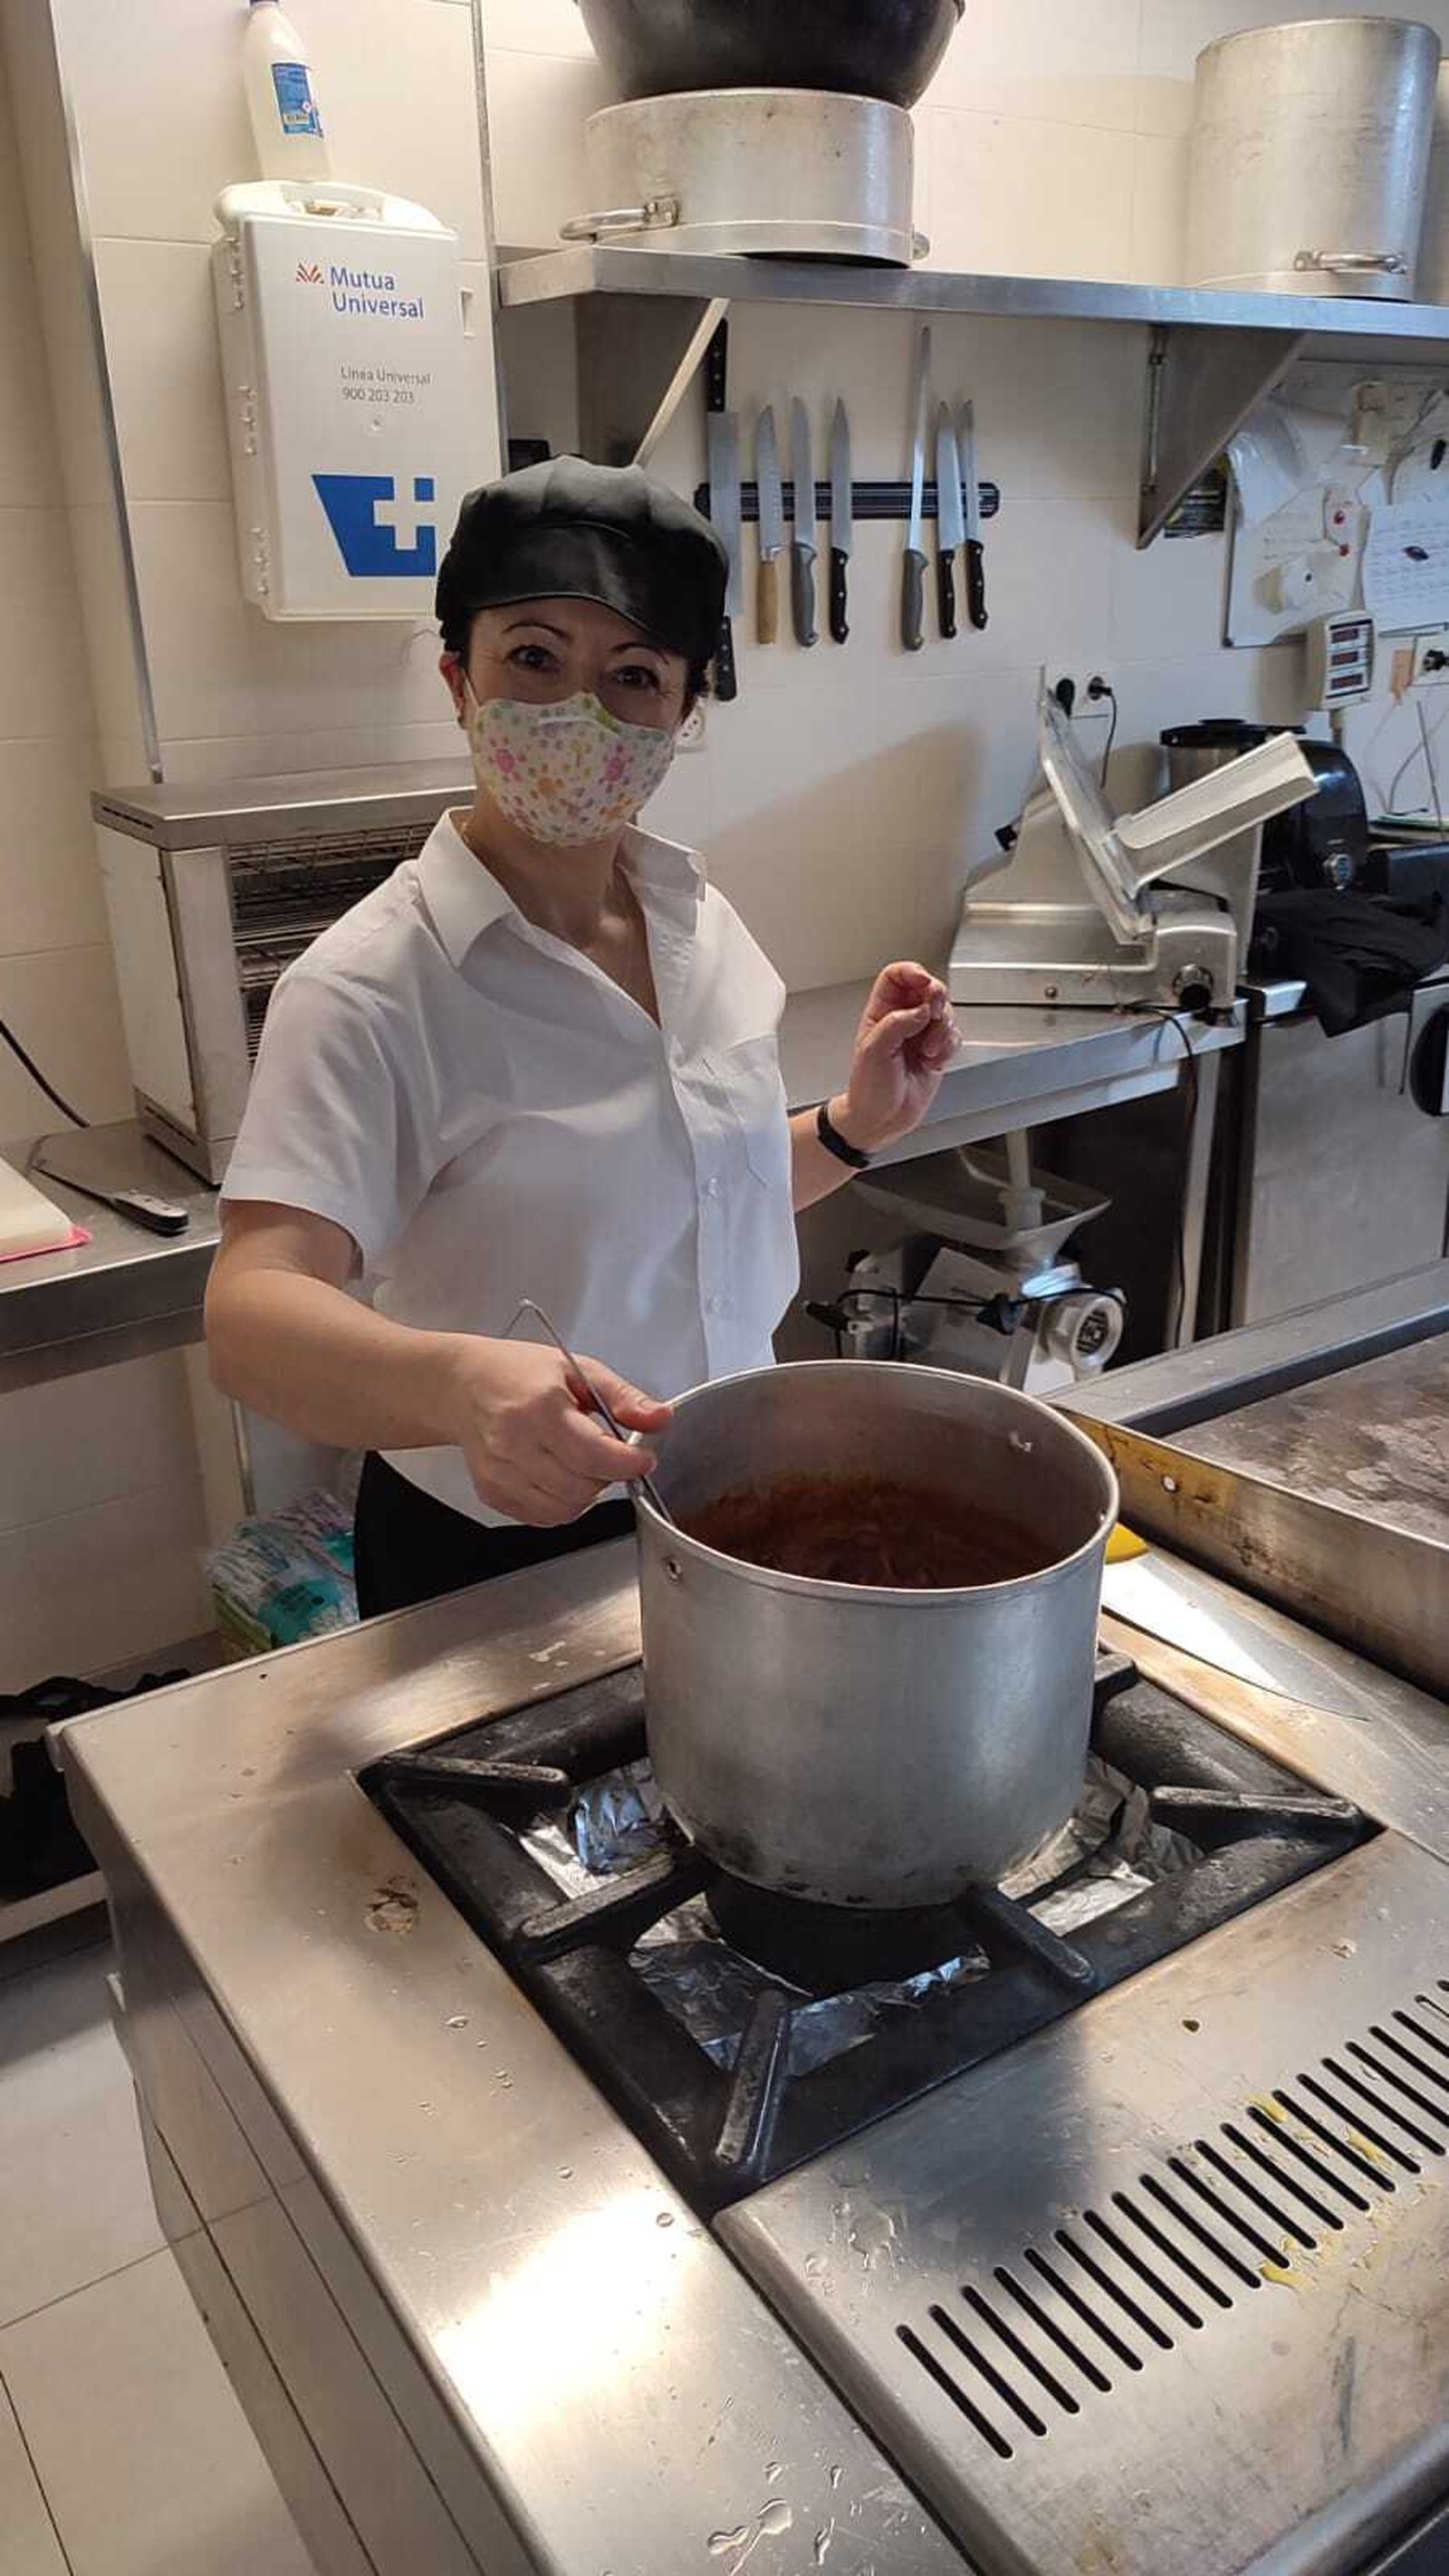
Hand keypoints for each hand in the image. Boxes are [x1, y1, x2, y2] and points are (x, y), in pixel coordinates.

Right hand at [442, 1340, 670, 1525]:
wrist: (463, 1385)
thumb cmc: (517, 1372)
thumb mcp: (578, 1369)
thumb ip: (624, 1398)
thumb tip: (661, 1418)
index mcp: (540, 1409)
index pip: (595, 1454)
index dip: (628, 1463)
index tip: (642, 1459)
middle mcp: (514, 1444)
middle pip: (582, 1488)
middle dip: (607, 1476)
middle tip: (606, 1454)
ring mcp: (500, 1473)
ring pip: (565, 1509)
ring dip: (586, 1493)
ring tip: (580, 1463)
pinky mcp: (492, 1492)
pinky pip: (543, 1516)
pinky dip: (561, 1503)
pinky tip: (558, 1475)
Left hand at [834, 962, 957, 1155]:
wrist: (881, 1119)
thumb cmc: (868, 1088)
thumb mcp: (874, 1050)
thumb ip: (897, 1023)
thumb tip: (921, 1009)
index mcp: (881, 1012)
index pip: (897, 977)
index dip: (912, 973)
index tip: (923, 982)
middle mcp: (902, 1019)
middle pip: (928, 989)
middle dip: (936, 998)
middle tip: (933, 1013)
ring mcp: (921, 1034)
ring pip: (945, 1013)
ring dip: (942, 1030)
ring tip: (927, 1050)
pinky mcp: (937, 1051)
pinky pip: (954, 1036)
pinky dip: (948, 1047)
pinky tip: (932, 1061)